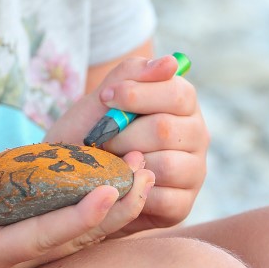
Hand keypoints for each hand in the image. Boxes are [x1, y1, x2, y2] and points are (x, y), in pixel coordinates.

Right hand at [0, 145, 154, 267]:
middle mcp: (10, 267)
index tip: (110, 191)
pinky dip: (102, 208)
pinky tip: (125, 181)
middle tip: (143, 175)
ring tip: (144, 173)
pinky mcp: (32, 244)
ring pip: (80, 240)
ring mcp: (23, 259)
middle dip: (112, 212)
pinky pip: (75, 231)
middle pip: (72, 244)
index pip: (42, 238)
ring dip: (115, 210)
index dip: (78, 217)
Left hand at [48, 54, 207, 233]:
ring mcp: (194, 171)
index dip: (137, 95)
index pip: (178, 93)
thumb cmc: (91, 133)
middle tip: (101, 140)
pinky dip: (133, 193)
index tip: (105, 98)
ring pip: (165, 165)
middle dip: (122, 134)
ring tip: (107, 164)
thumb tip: (171, 62)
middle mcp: (196, 135)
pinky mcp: (183, 205)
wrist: (72, 180)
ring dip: (125, 165)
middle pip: (165, 129)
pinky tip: (119, 186)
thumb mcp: (103, 99)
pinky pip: (163, 199)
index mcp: (183, 103)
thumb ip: (132, 75)